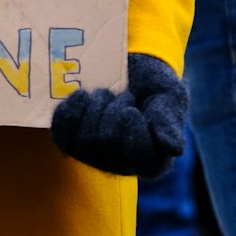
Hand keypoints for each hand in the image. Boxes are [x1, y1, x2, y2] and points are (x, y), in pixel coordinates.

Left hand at [50, 53, 187, 179]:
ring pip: (85, 140)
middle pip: (109, 143)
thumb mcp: (169, 96)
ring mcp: (94, 156)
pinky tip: (81, 95)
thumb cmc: (153, 87)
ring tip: (106, 94)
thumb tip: (173, 148)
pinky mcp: (71, 142)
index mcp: (153, 160)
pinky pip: (62, 136)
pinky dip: (69, 113)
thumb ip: (171, 119)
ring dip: (95, 107)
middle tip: (124, 95)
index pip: (144, 161)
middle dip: (115, 109)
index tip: (133, 110)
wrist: (128, 71)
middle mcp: (122, 165)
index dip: (135, 136)